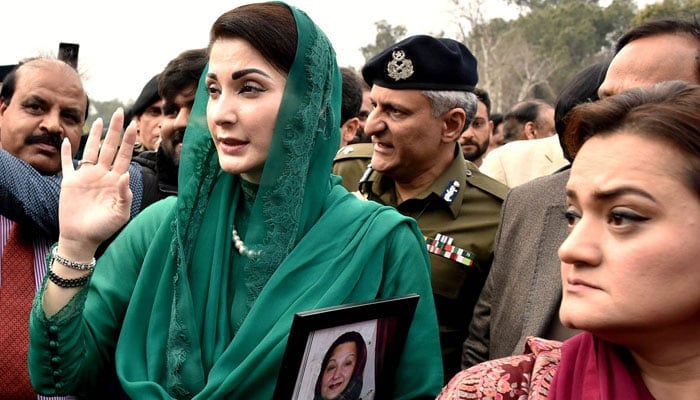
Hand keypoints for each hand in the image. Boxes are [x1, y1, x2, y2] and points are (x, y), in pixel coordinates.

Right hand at [57, 108, 135, 257]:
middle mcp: (102, 174)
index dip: (128, 141)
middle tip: (121, 112)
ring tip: (99, 119)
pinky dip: (66, 153)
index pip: (124, 156)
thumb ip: (124, 196)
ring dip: (94, 135)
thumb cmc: (104, 228)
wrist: (82, 238)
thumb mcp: (120, 214)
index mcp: (115, 180)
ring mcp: (86, 177)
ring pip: (91, 150)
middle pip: (109, 147)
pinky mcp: (70, 182)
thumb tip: (125, 175)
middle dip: (115, 130)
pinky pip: (67, 164)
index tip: (133, 125)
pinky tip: (67, 140)